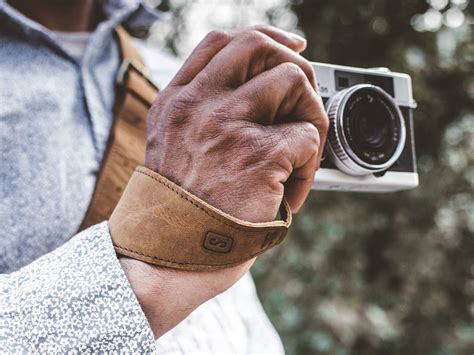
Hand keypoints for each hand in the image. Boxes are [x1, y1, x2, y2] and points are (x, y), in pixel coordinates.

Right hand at [122, 25, 328, 337]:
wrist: (166, 259)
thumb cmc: (177, 212)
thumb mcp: (175, 151)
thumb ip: (206, 118)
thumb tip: (262, 98)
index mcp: (177, 102)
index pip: (221, 42)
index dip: (263, 39)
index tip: (288, 50)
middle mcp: (198, 105)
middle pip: (258, 44)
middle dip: (294, 64)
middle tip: (303, 98)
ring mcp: (226, 126)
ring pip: (293, 80)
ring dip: (310, 114)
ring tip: (300, 154)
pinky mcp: (258, 156)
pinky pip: (308, 137)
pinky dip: (310, 166)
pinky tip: (292, 192)